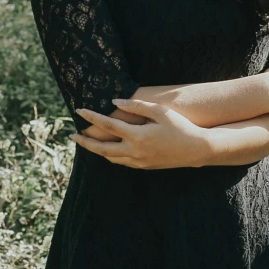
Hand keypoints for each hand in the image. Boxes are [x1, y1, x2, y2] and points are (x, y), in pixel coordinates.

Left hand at [70, 99, 207, 168]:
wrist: (196, 149)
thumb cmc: (180, 126)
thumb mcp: (160, 111)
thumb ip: (136, 106)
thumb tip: (114, 102)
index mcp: (138, 136)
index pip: (108, 126)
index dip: (92, 117)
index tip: (79, 110)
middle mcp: (135, 152)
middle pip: (102, 148)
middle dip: (85, 142)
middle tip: (73, 135)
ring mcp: (139, 162)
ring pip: (110, 158)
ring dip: (96, 150)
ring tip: (86, 141)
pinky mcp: (144, 166)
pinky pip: (121, 162)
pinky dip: (110, 155)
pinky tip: (107, 148)